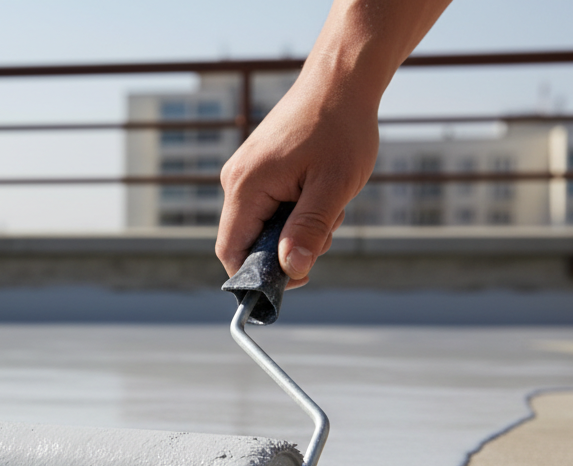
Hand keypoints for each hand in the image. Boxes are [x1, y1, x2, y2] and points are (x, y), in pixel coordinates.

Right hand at [216, 75, 378, 288]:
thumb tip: (291, 271)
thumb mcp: (333, 186)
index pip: (231, 252)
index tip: (296, 279)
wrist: (341, 80)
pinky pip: (269, 207)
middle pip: (248, 241)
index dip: (257, 277)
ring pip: (262, 225)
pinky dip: (296, 211)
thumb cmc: (341, 127)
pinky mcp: (258, 169)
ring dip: (297, 230)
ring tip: (330, 205)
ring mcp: (245, 174)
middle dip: (286, 249)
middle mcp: (235, 181)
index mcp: (245, 187)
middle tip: (326, 234)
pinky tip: (320, 192)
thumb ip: (309, 230)